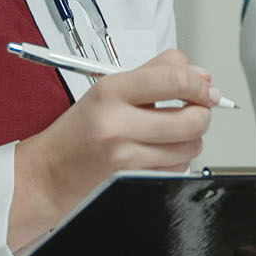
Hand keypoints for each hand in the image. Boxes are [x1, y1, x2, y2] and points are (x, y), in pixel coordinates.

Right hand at [11, 49, 218, 242]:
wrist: (49, 173)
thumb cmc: (82, 130)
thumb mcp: (110, 88)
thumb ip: (157, 72)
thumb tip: (202, 77)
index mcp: (111, 92)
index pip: (174, 79)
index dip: (200, 84)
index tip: (206, 88)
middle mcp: (117, 124)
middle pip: (192, 118)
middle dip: (201, 114)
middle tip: (194, 110)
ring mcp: (125, 157)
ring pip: (191, 146)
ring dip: (189, 139)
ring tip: (168, 134)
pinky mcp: (134, 182)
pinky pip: (179, 169)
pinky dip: (177, 161)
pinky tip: (157, 154)